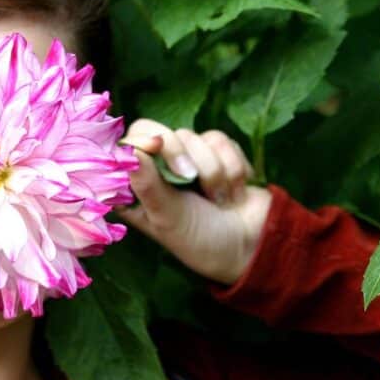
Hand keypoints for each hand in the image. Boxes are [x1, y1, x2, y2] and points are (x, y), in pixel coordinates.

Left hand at [116, 119, 271, 284]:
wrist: (252, 247)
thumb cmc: (201, 241)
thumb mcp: (168, 218)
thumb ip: (147, 184)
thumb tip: (127, 151)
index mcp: (138, 187)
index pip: (128, 145)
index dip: (140, 141)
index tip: (156, 146)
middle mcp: (160, 170)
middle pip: (158, 132)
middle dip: (179, 153)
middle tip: (191, 178)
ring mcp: (189, 160)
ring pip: (194, 137)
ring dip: (212, 171)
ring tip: (218, 200)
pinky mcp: (218, 154)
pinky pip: (222, 141)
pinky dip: (232, 168)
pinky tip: (233, 192)